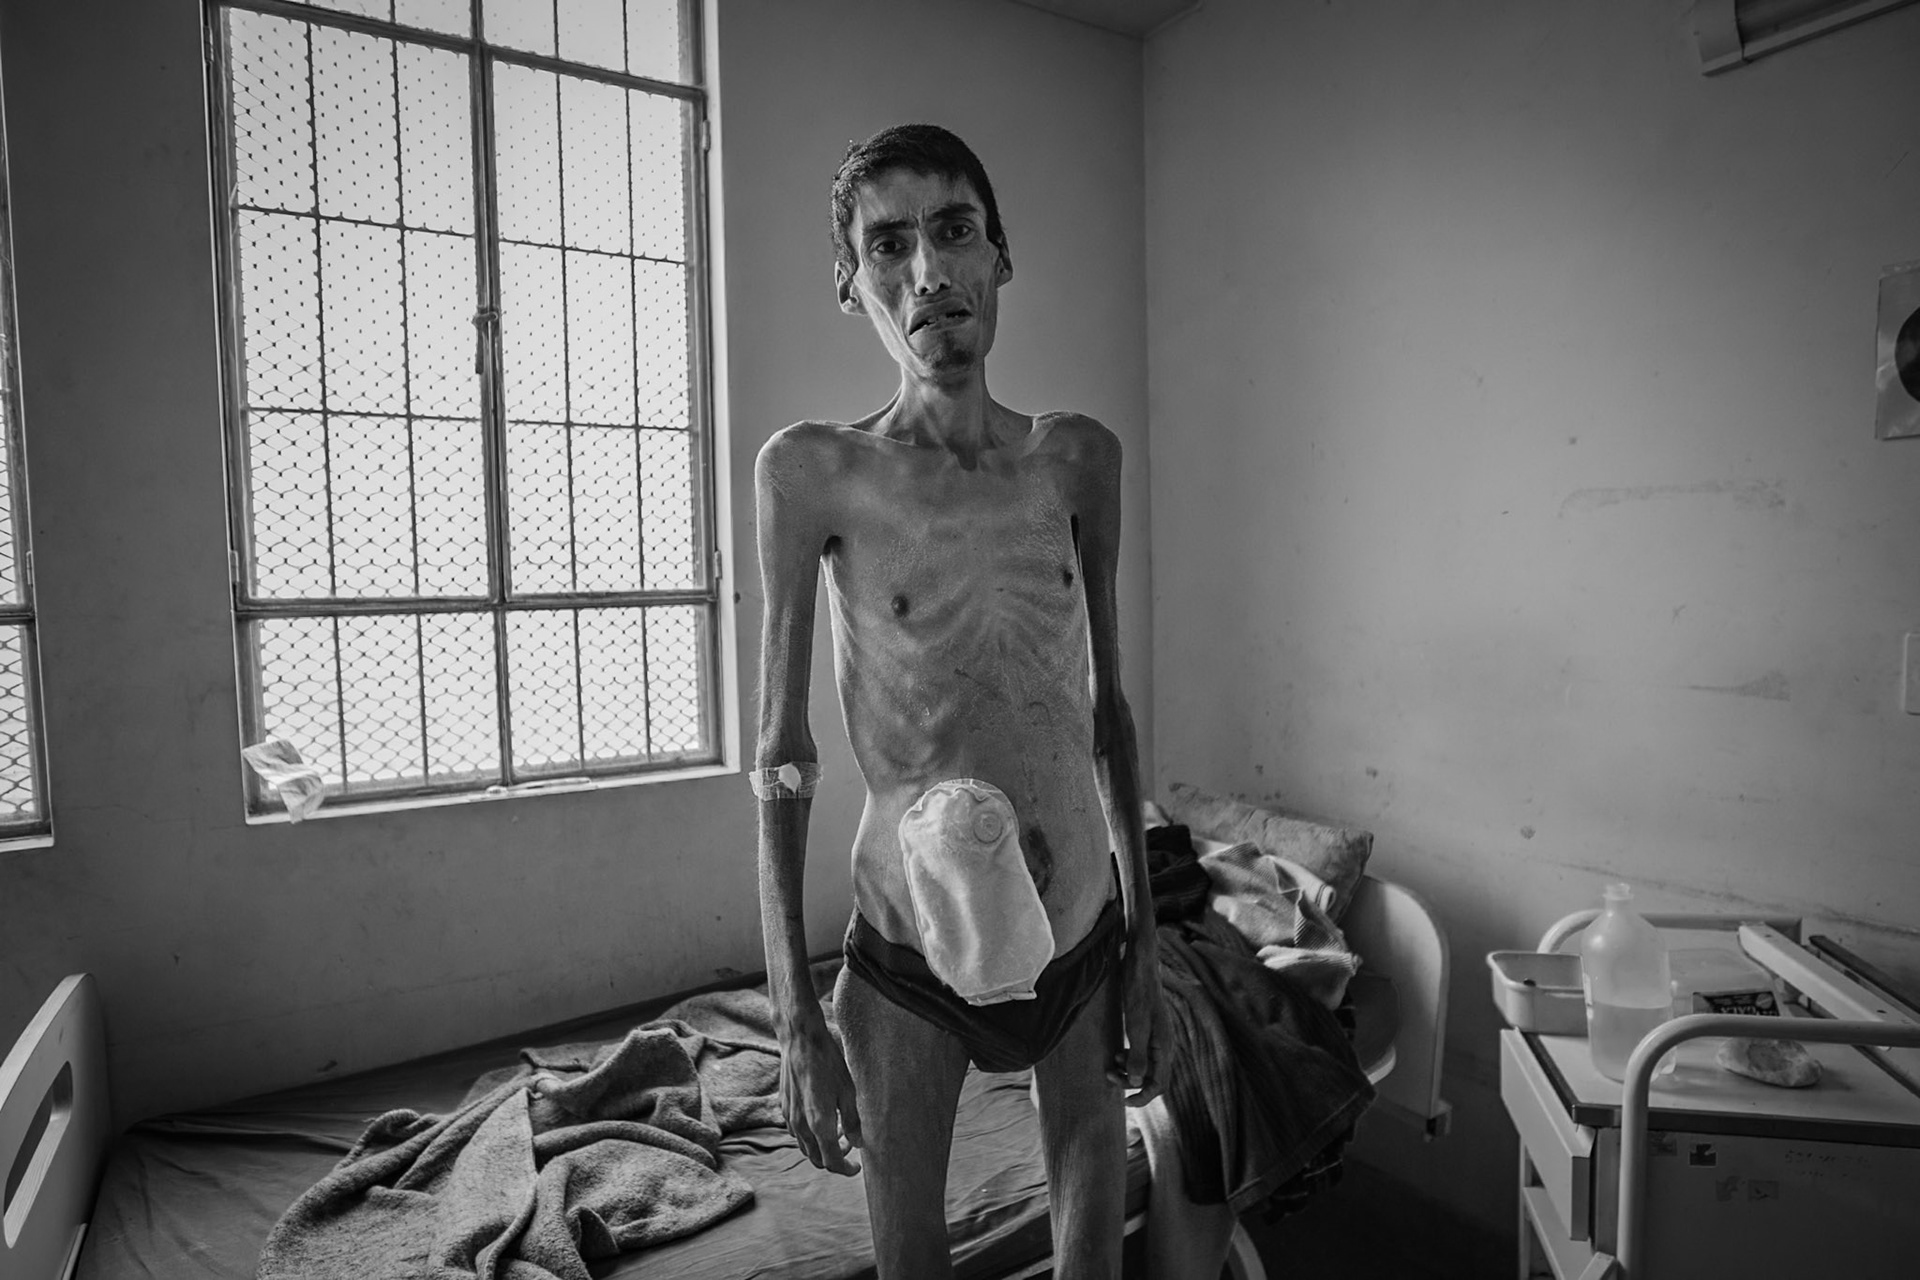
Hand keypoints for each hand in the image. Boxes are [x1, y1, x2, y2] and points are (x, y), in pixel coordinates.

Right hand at [776, 1008, 863, 1174]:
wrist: (800, 1041)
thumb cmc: (828, 1063)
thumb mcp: (848, 1091)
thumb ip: (853, 1121)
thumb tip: (858, 1143)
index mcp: (819, 1124)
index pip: (831, 1162)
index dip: (845, 1169)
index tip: (857, 1166)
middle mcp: (801, 1126)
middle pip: (816, 1159)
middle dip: (834, 1160)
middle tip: (849, 1147)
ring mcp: (789, 1117)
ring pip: (805, 1147)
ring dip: (821, 1148)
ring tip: (838, 1132)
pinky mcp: (784, 1107)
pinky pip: (797, 1133)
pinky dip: (810, 1136)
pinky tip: (822, 1120)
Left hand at [1109, 927, 1169, 1106]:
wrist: (1140, 963)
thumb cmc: (1138, 991)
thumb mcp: (1136, 1025)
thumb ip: (1138, 1056)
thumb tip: (1135, 1083)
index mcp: (1164, 1046)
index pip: (1159, 1084)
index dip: (1142, 1096)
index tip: (1124, 1101)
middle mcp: (1163, 1044)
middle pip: (1152, 1077)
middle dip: (1131, 1083)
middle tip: (1109, 1077)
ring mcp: (1156, 1036)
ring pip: (1145, 1065)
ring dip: (1128, 1070)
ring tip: (1110, 1065)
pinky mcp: (1148, 1028)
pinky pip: (1141, 1052)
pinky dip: (1128, 1057)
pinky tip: (1117, 1051)